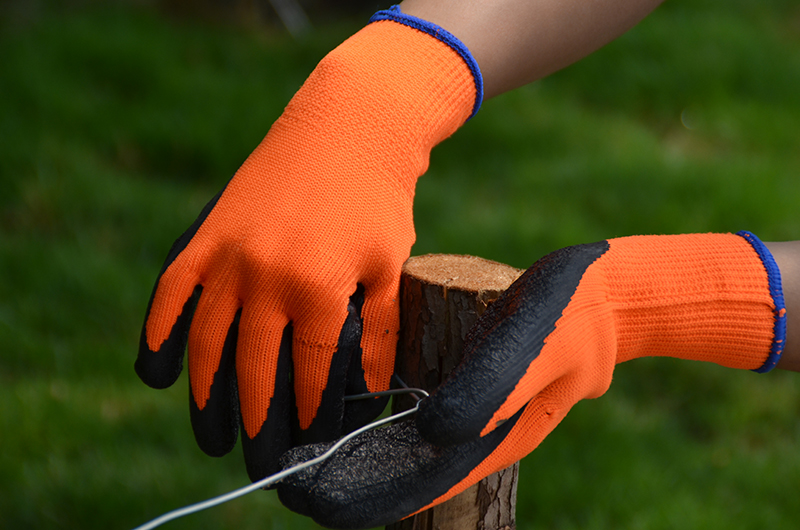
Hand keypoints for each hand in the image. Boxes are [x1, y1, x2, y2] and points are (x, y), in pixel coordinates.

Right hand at [134, 9, 479, 481]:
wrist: (346, 127)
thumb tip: (373, 392)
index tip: (312, 443)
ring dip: (206, 397)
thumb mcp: (390, 267)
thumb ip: (378, 332)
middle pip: (255, 370)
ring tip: (212, 435)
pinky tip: (158, 374)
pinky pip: (172, 293)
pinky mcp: (207, 233)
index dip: (313, 414)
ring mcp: (229, 254)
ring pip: (207, 342)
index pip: (311, 374)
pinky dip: (159, 336)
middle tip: (258, 459)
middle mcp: (265, 278)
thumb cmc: (378, 200)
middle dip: (258, 422)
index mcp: (319, 289)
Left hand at [277, 232, 785, 528]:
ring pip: (410, 448)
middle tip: (290, 479)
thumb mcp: (535, 348)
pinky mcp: (470, 381)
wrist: (604, 295)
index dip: (364, 497)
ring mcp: (474, 409)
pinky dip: (382, 423)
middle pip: (407, 472)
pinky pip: (420, 414)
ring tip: (305, 451)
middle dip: (351, 481)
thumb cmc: (573, 319)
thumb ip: (492, 389)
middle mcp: (478, 432)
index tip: (310, 500)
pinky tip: (350, 410)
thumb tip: (433, 432)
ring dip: (361, 455)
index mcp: (493, 438)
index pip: (419, 485)